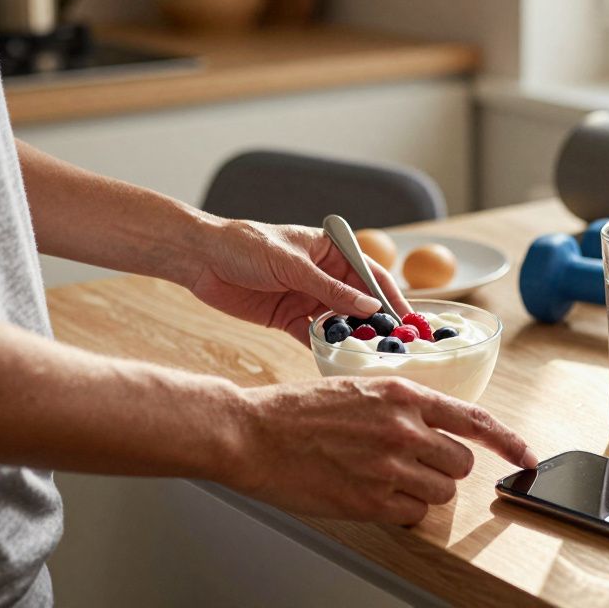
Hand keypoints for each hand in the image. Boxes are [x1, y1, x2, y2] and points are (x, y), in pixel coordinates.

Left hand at [185, 218, 411, 343]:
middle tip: (394, 347)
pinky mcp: (287, 318)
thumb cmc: (247, 245)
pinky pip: (312, 336)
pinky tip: (336, 363)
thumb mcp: (293, 265)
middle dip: (376, 323)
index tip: (408, 319)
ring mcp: (306, 298)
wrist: (200, 259)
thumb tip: (371, 307)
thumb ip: (332, 289)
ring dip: (351, 339)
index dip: (390, 296)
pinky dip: (323, 349)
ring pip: (338, 322)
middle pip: (358, 301)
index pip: (370, 273)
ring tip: (369, 359)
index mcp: (329, 251)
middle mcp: (323, 275)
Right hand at [229, 377, 538, 524]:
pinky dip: (399, 509)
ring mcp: (390, 465)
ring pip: (441, 492)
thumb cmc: (297, 412)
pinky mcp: (372, 499)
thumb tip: (432, 427)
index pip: (475, 419)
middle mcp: (404, 428)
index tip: (527, 457)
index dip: (509, 442)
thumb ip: (401, 405)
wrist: (252, 434)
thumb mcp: (358, 388)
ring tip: (383, 478)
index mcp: (402, 394)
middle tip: (411, 465)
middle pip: (461, 463)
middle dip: (443, 468)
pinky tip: (370, 493)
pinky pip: (412, 514)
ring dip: (422, 491)